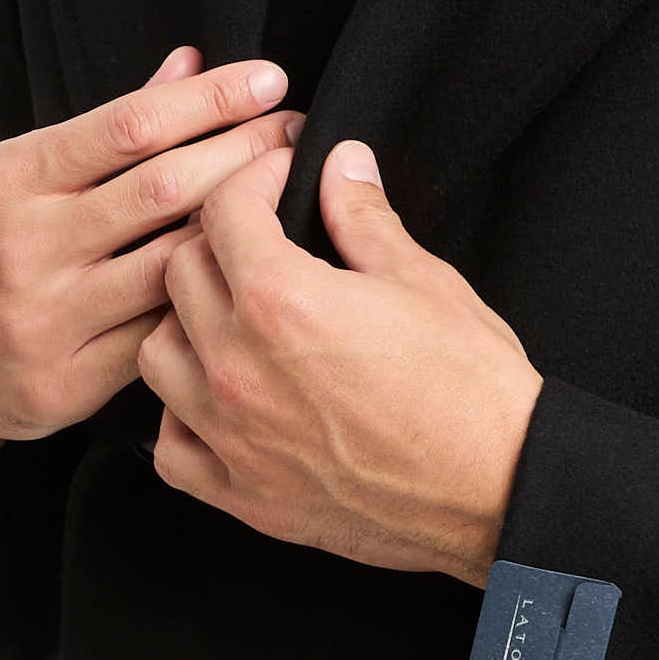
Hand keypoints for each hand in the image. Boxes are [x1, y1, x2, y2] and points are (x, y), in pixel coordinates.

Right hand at [0, 46, 307, 465]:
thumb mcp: (15, 176)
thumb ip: (104, 129)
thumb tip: (190, 63)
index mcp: (12, 179)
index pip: (130, 126)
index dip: (211, 101)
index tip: (269, 82)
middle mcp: (25, 244)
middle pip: (162, 190)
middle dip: (246, 153)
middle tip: (299, 133)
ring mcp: (45, 318)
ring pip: (170, 265)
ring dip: (245, 227)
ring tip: (293, 194)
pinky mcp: (65, 382)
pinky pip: (160, 337)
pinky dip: (210, 302)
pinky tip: (252, 275)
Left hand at [139, 138, 544, 586]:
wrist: (500, 491)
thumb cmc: (472, 390)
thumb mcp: (424, 280)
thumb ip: (364, 216)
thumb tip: (342, 166)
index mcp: (283, 301)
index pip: (225, 211)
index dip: (253, 177)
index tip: (277, 177)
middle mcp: (239, 366)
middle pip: (180, 272)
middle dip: (217, 239)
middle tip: (260, 238)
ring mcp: (233, 436)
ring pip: (158, 354)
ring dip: (186, 323)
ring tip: (231, 317)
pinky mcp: (244, 494)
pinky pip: (170, 449)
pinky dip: (181, 417)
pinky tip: (217, 401)